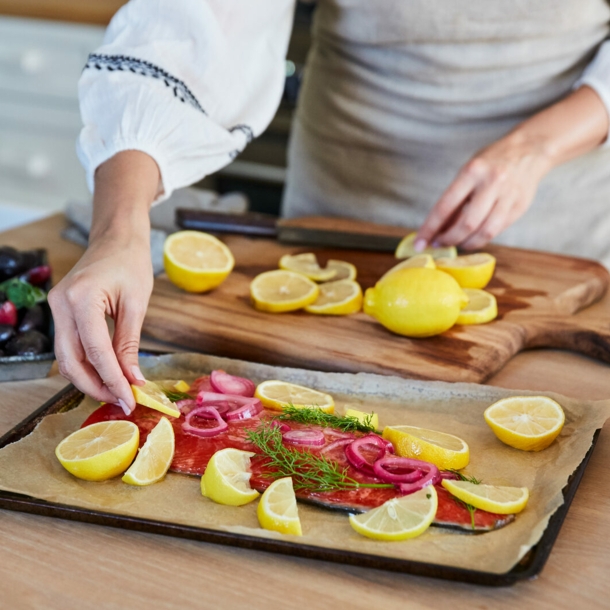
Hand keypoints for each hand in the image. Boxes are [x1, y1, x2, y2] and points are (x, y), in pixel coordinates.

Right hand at [48, 233, 152, 413]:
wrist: (116, 236)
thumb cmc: (131, 262)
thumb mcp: (136, 304)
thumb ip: (130, 344)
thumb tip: (133, 379)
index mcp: (81, 299)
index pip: (95, 352)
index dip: (112, 380)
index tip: (129, 399)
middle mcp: (60, 304)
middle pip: (71, 361)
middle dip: (96, 386)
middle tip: (121, 401)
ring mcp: (56, 306)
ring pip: (66, 357)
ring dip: (89, 378)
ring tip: (116, 391)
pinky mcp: (60, 310)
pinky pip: (69, 345)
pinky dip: (86, 363)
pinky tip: (105, 374)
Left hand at [415, 85, 608, 250]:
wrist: (529, 151)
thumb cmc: (490, 163)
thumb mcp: (467, 173)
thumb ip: (454, 200)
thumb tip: (436, 229)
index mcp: (472, 171)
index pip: (445, 206)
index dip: (430, 228)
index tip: (419, 243)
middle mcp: (491, 183)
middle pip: (466, 223)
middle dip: (449, 239)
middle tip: (439, 243)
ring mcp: (508, 196)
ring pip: (484, 232)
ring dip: (466, 243)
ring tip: (457, 243)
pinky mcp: (519, 207)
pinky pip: (497, 230)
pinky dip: (482, 238)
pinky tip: (473, 238)